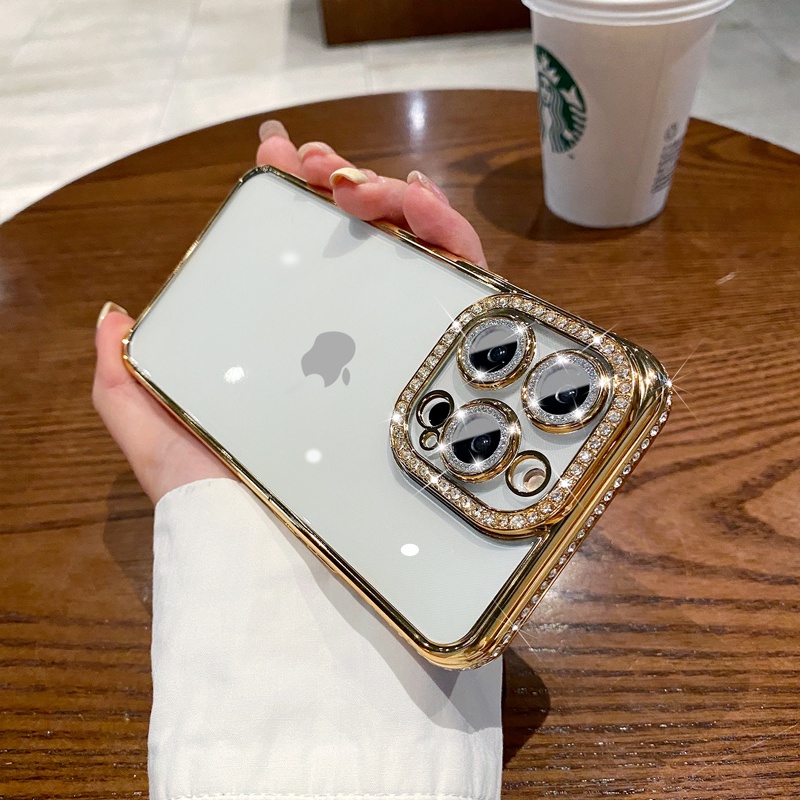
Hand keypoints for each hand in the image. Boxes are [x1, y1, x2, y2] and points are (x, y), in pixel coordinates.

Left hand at [94, 120, 486, 503]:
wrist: (282, 554)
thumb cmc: (219, 496)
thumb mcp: (155, 431)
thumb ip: (122, 380)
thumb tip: (114, 318)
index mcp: (293, 344)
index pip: (297, 252)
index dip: (288, 195)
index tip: (277, 154)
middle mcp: (350, 340)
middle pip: (361, 240)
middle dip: (342, 182)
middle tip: (317, 167)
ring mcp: (397, 346)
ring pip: (411, 248)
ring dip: (388, 195)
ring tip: (354, 186)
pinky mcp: (440, 361)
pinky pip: (461, 281)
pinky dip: (446, 230)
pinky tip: (419, 204)